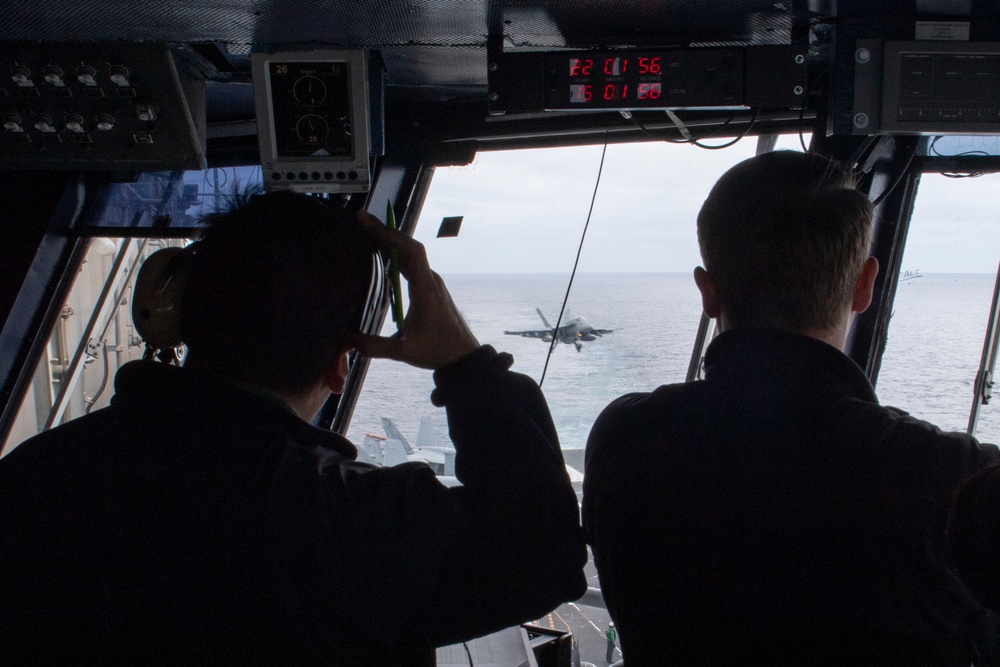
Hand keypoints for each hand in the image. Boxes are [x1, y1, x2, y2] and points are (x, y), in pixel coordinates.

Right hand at [353, 210, 479, 368]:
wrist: (463, 356)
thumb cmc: (438, 350)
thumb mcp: (404, 351)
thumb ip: (374, 346)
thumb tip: (347, 339)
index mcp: (426, 290)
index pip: (411, 252)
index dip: (391, 235)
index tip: (370, 224)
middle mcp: (431, 281)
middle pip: (409, 248)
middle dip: (385, 232)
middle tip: (362, 220)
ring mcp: (432, 283)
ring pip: (412, 255)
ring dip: (392, 242)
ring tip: (368, 232)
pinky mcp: (431, 288)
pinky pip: (414, 264)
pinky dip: (398, 255)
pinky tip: (385, 255)